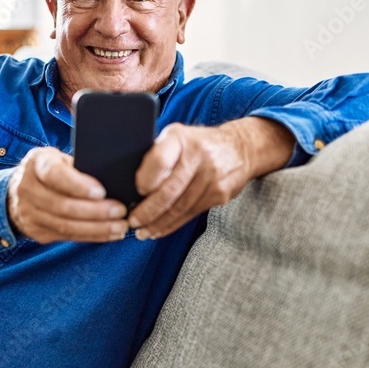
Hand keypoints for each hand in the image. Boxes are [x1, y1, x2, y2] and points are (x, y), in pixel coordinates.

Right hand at [7, 147, 128, 243]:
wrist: (18, 190)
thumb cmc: (50, 170)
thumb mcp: (59, 159)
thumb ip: (77, 167)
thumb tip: (113, 179)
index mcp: (36, 164)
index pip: (54, 174)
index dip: (78, 185)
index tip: (101, 192)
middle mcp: (27, 189)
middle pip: (62, 205)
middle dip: (95, 211)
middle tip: (120, 211)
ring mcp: (29, 213)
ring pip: (65, 225)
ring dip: (96, 228)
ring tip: (119, 226)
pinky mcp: (36, 231)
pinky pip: (66, 236)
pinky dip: (91, 236)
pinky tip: (109, 234)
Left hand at [128, 117, 294, 239]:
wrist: (241, 148)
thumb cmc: (197, 143)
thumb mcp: (176, 136)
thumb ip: (157, 154)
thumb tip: (128, 181)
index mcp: (180, 138)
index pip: (160, 160)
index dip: (146, 179)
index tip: (136, 191)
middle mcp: (198, 156)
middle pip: (168, 191)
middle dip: (147, 211)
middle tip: (132, 221)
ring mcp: (211, 177)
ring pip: (179, 208)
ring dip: (157, 223)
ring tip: (142, 231)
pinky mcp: (220, 194)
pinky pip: (191, 214)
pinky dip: (172, 224)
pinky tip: (159, 229)